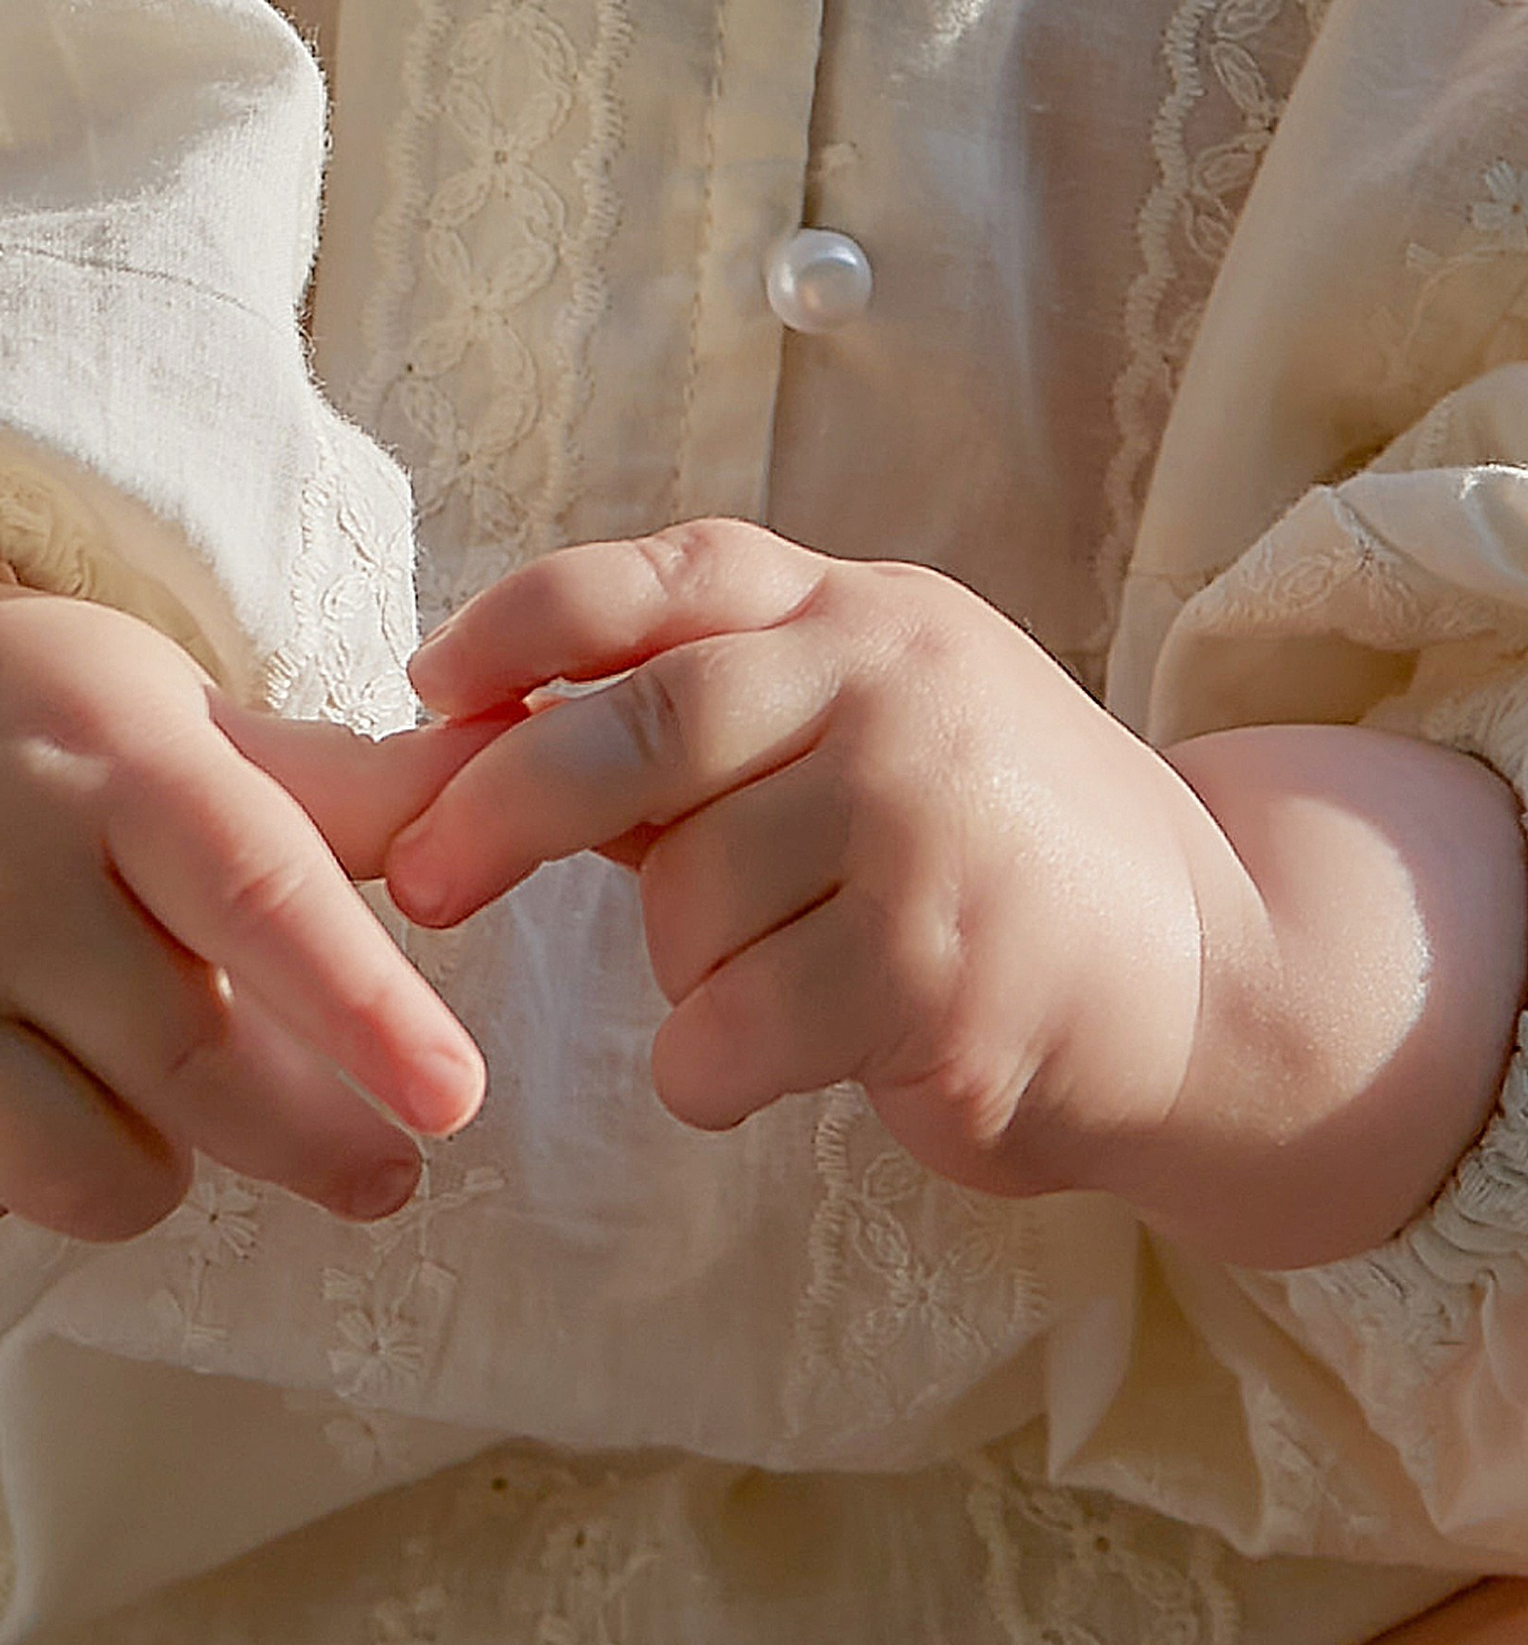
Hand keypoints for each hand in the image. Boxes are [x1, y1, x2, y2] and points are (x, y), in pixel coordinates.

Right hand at [0, 553, 488, 1246]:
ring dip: (153, 1169)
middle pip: (192, 1070)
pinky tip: (1, 1099)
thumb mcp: (169, 716)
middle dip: (317, 1142)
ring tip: (155, 1099)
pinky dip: (1, 1187)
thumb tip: (518, 768)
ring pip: (82, 1176)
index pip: (257, 896)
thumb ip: (337, 787)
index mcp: (105, 760)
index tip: (456, 1100)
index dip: (366, 1008)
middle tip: (386, 1171)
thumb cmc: (23, 721)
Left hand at [382, 521, 1223, 1201]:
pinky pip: (731, 1027)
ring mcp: (922, 824)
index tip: (427, 685)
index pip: (667, 576)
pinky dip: (711, 1069)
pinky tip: (782, 1064)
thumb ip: (706, 729)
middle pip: (644, 728)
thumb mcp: (868, 734)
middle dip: (503, 805)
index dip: (525, 622)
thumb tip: (476, 742)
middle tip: (423, 882)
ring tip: (771, 988)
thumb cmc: (994, 858)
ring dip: (683, 974)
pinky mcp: (937, 972)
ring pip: (684, 901)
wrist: (1221, 982)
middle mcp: (892, 690)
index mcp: (861, 614)